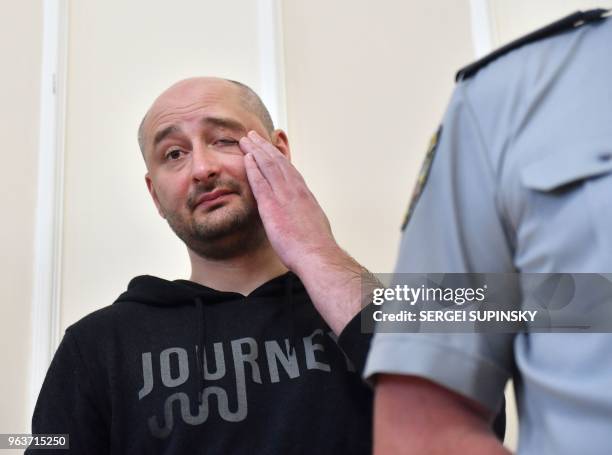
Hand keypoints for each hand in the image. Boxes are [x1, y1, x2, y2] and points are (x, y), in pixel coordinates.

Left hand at [238, 130, 338, 271]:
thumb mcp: (314, 224)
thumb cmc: (316, 246)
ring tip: (246, 139)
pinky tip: (246, 158)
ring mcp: (284, 196)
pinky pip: (260, 182)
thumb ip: (305, 215)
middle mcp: (295, 190)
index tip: (269, 148)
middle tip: (253, 136)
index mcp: (305, 195)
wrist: (317, 255)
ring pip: (268, 166)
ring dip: (256, 150)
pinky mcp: (272, 206)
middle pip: (277, 162)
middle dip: (264, 147)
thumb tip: (304, 216)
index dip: (277, 156)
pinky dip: (253, 167)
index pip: (289, 169)